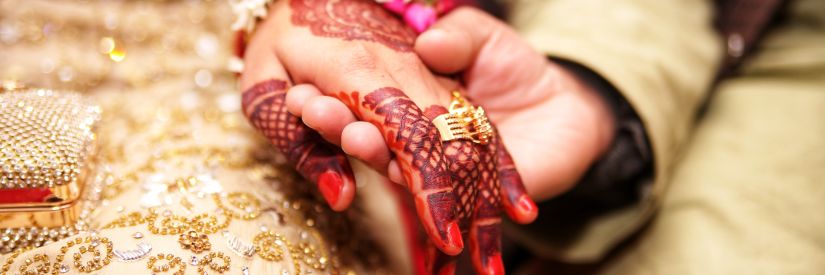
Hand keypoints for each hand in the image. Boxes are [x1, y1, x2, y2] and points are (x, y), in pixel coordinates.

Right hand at [289, 7, 614, 272]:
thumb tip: (429, 43)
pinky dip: (425, 193)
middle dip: (337, 123)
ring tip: (356, 137)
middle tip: (316, 111)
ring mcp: (433, 169)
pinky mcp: (465, 196)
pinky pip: (441, 197)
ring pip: (394, 165)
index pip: (357, 96)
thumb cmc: (513, 67)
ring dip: (372, 154)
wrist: (564, 109)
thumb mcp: (483, 37)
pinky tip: (403, 177)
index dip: (331, 93)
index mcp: (402, 96)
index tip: (306, 87)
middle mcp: (408, 136)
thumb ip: (458, 36)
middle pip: (366, 132)